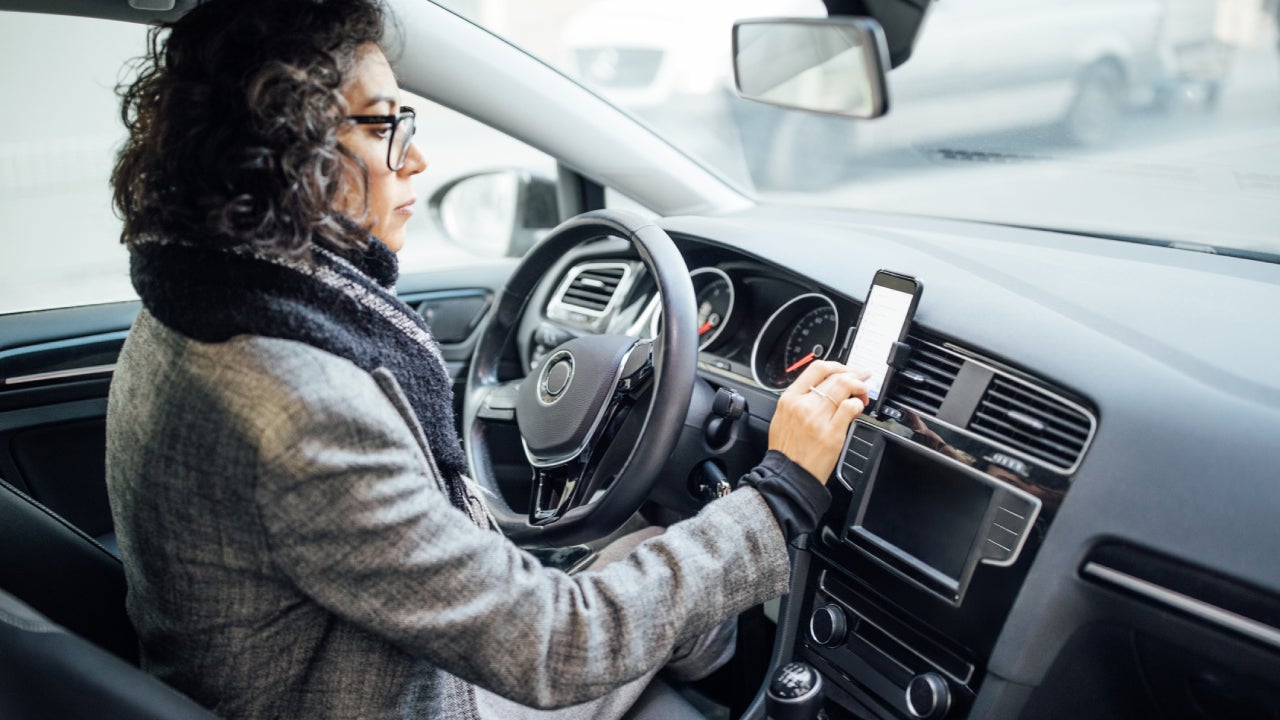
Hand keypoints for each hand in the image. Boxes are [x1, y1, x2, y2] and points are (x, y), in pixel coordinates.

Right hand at [768, 361, 870, 481]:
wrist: (788, 475)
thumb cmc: (787, 450)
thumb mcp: (783, 418)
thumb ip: (800, 401)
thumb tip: (823, 390)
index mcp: (790, 399)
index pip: (816, 368)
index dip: (837, 365)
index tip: (845, 370)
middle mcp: (803, 405)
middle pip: (834, 376)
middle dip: (854, 374)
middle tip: (863, 378)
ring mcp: (817, 418)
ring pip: (844, 387)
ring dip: (859, 387)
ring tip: (862, 394)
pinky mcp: (832, 432)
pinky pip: (850, 408)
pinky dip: (858, 404)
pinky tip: (858, 409)